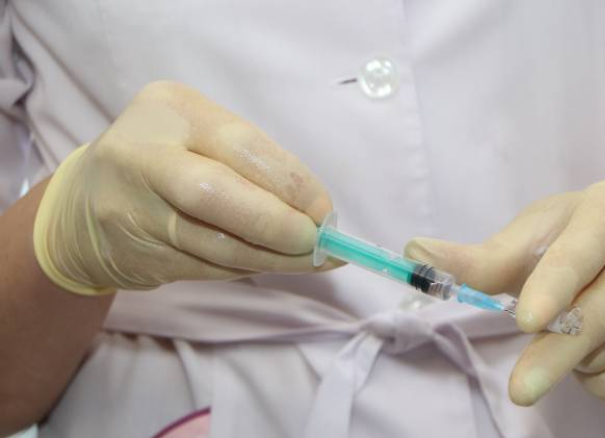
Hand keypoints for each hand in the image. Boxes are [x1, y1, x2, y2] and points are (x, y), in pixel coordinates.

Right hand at [34, 81, 334, 294]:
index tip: (324, 211)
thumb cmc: (169, 159)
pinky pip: (208, 269)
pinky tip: (275, 264)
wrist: (84, 204)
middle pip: (215, 196)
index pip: (240, 146)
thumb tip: (318, 212)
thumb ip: (254, 164)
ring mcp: (132, 210)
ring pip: (215, 245)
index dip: (290, 183)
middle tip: (318, 243)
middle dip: (277, 226)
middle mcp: (142, 156)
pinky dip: (249, 269)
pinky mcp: (137, 256)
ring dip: (273, 259)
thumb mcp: (203, 135)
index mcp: (170, 110)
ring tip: (313, 260)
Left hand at [405, 180, 604, 404]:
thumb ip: (480, 255)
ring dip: (569, 358)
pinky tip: (590, 347)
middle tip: (518, 390)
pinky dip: (597, 377)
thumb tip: (414, 254)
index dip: (554, 287)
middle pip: (597, 318)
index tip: (526, 320)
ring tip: (564, 326)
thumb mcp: (534, 231)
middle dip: (552, 356)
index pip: (581, 255)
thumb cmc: (577, 232)